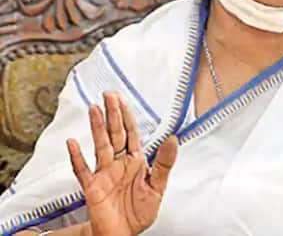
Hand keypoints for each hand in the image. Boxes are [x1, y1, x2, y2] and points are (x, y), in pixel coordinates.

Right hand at [67, 92, 177, 235]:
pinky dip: (77, 157)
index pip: (131, 133)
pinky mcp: (92, 188)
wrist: (124, 234)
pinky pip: (82, 171)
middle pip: (115, 133)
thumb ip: (165, 163)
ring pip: (100, 146)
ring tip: (94, 109)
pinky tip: (73, 143)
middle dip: (112, 114)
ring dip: (97, 128)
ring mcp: (104, 174)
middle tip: (108, 94)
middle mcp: (118, 163)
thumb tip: (174, 138)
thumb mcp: (158, 186)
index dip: (127, 116)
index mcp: (135, 160)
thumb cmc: (139, 210)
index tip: (122, 99)